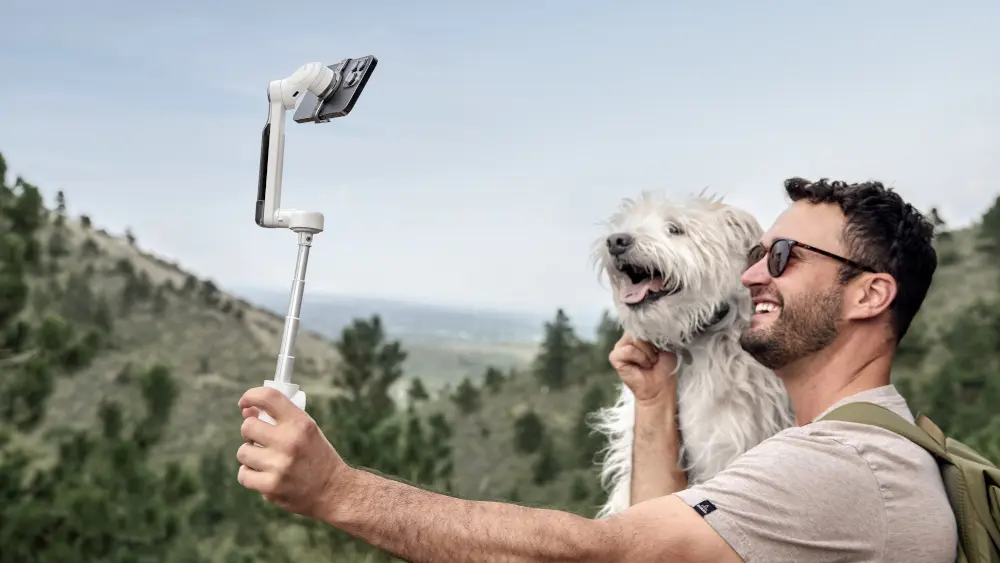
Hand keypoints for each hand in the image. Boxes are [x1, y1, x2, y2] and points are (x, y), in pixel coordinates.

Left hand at [236, 387, 351, 519]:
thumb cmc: (317, 456)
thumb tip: (246, 411)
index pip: (268, 397)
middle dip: (251, 432)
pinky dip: (250, 475)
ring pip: (243, 452)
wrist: (334, 490)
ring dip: (251, 455)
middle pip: (248, 427)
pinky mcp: (271, 487)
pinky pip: (243, 475)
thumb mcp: (307, 430)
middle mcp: (289, 441)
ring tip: (266, 460)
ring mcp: (279, 465)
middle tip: (261, 439)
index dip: (251, 396)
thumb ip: (279, 419)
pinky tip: (264, 474)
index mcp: (300, 423)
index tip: (245, 403)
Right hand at [609, 332, 678, 405]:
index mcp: (639, 332)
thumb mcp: (666, 345)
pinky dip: (640, 358)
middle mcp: (627, 338)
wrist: (660, 385)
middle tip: (656, 358)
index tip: (661, 346)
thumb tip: (655, 325)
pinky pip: (629, 351)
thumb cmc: (663, 366)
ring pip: (635, 340)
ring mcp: (619, 347)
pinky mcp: (615, 357)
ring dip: (647, 353)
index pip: (644, 323)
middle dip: (652, 345)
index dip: (654, 333)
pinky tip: (643, 366)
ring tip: (650, 362)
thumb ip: (658, 334)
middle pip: (640, 330)